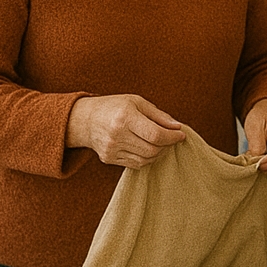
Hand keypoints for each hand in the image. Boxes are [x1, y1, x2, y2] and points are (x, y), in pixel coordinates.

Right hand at [66, 94, 186, 168]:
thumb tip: (178, 127)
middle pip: (152, 149)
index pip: (156, 135)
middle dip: (167, 145)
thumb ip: (159, 115)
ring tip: (160, 142)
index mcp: (124, 118)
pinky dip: (147, 158)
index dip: (173, 137)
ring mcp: (111, 149)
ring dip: (159, 152)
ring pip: (146, 159)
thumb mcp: (137, 102)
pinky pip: (136, 164)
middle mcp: (116, 135)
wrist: (85, 119)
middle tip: (171, 138)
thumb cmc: (115, 107)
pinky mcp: (109, 159)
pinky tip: (147, 147)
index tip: (181, 134)